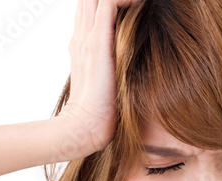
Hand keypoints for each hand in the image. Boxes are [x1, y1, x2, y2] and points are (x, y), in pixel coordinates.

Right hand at [58, 0, 139, 155]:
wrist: (86, 126)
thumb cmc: (102, 112)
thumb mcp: (109, 83)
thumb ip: (115, 69)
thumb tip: (135, 67)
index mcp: (82, 44)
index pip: (91, 9)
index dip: (110, 4)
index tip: (131, 9)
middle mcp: (81, 36)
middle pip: (90, 0)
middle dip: (113, 0)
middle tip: (134, 5)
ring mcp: (87, 38)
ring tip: (138, 4)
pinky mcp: (97, 43)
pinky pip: (109, 4)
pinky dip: (124, 0)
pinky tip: (139, 4)